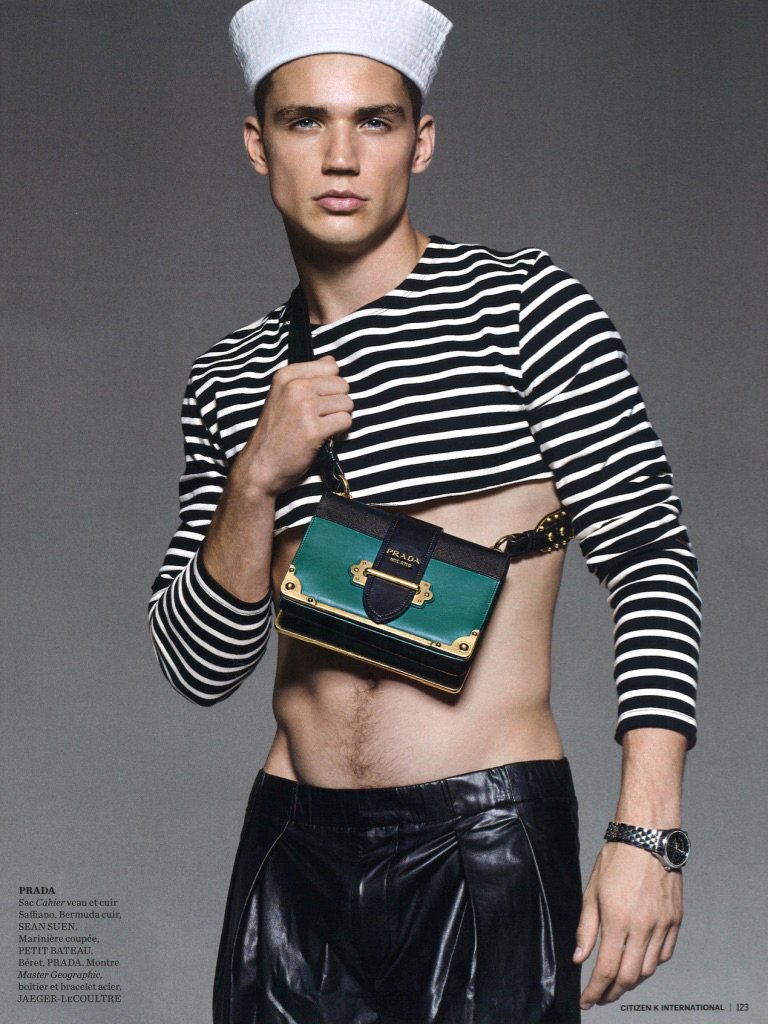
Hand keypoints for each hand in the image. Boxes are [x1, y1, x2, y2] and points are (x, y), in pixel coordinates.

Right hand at [238, 355, 352, 496]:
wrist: (260, 466)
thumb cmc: (274, 433)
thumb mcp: (283, 396)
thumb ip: (307, 377)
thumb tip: (332, 360)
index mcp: (287, 375)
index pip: (331, 367)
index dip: (330, 386)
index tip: (317, 400)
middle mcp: (295, 387)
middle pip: (342, 385)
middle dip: (337, 403)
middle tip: (320, 418)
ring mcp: (305, 408)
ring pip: (347, 404)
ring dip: (339, 418)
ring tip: (321, 428)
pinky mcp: (314, 429)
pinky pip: (346, 422)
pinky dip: (340, 432)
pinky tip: (324, 438)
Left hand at [574, 841, 682, 1008]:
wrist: (647, 835)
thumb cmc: (616, 858)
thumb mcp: (592, 890)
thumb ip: (586, 928)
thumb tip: (579, 958)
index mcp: (617, 919)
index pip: (606, 969)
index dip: (596, 990)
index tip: (587, 1000)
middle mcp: (642, 926)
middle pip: (630, 976)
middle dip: (613, 992)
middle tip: (601, 996)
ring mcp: (662, 924)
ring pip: (649, 969)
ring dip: (632, 980)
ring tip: (618, 980)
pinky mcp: (675, 919)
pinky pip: (665, 953)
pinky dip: (652, 964)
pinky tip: (640, 961)